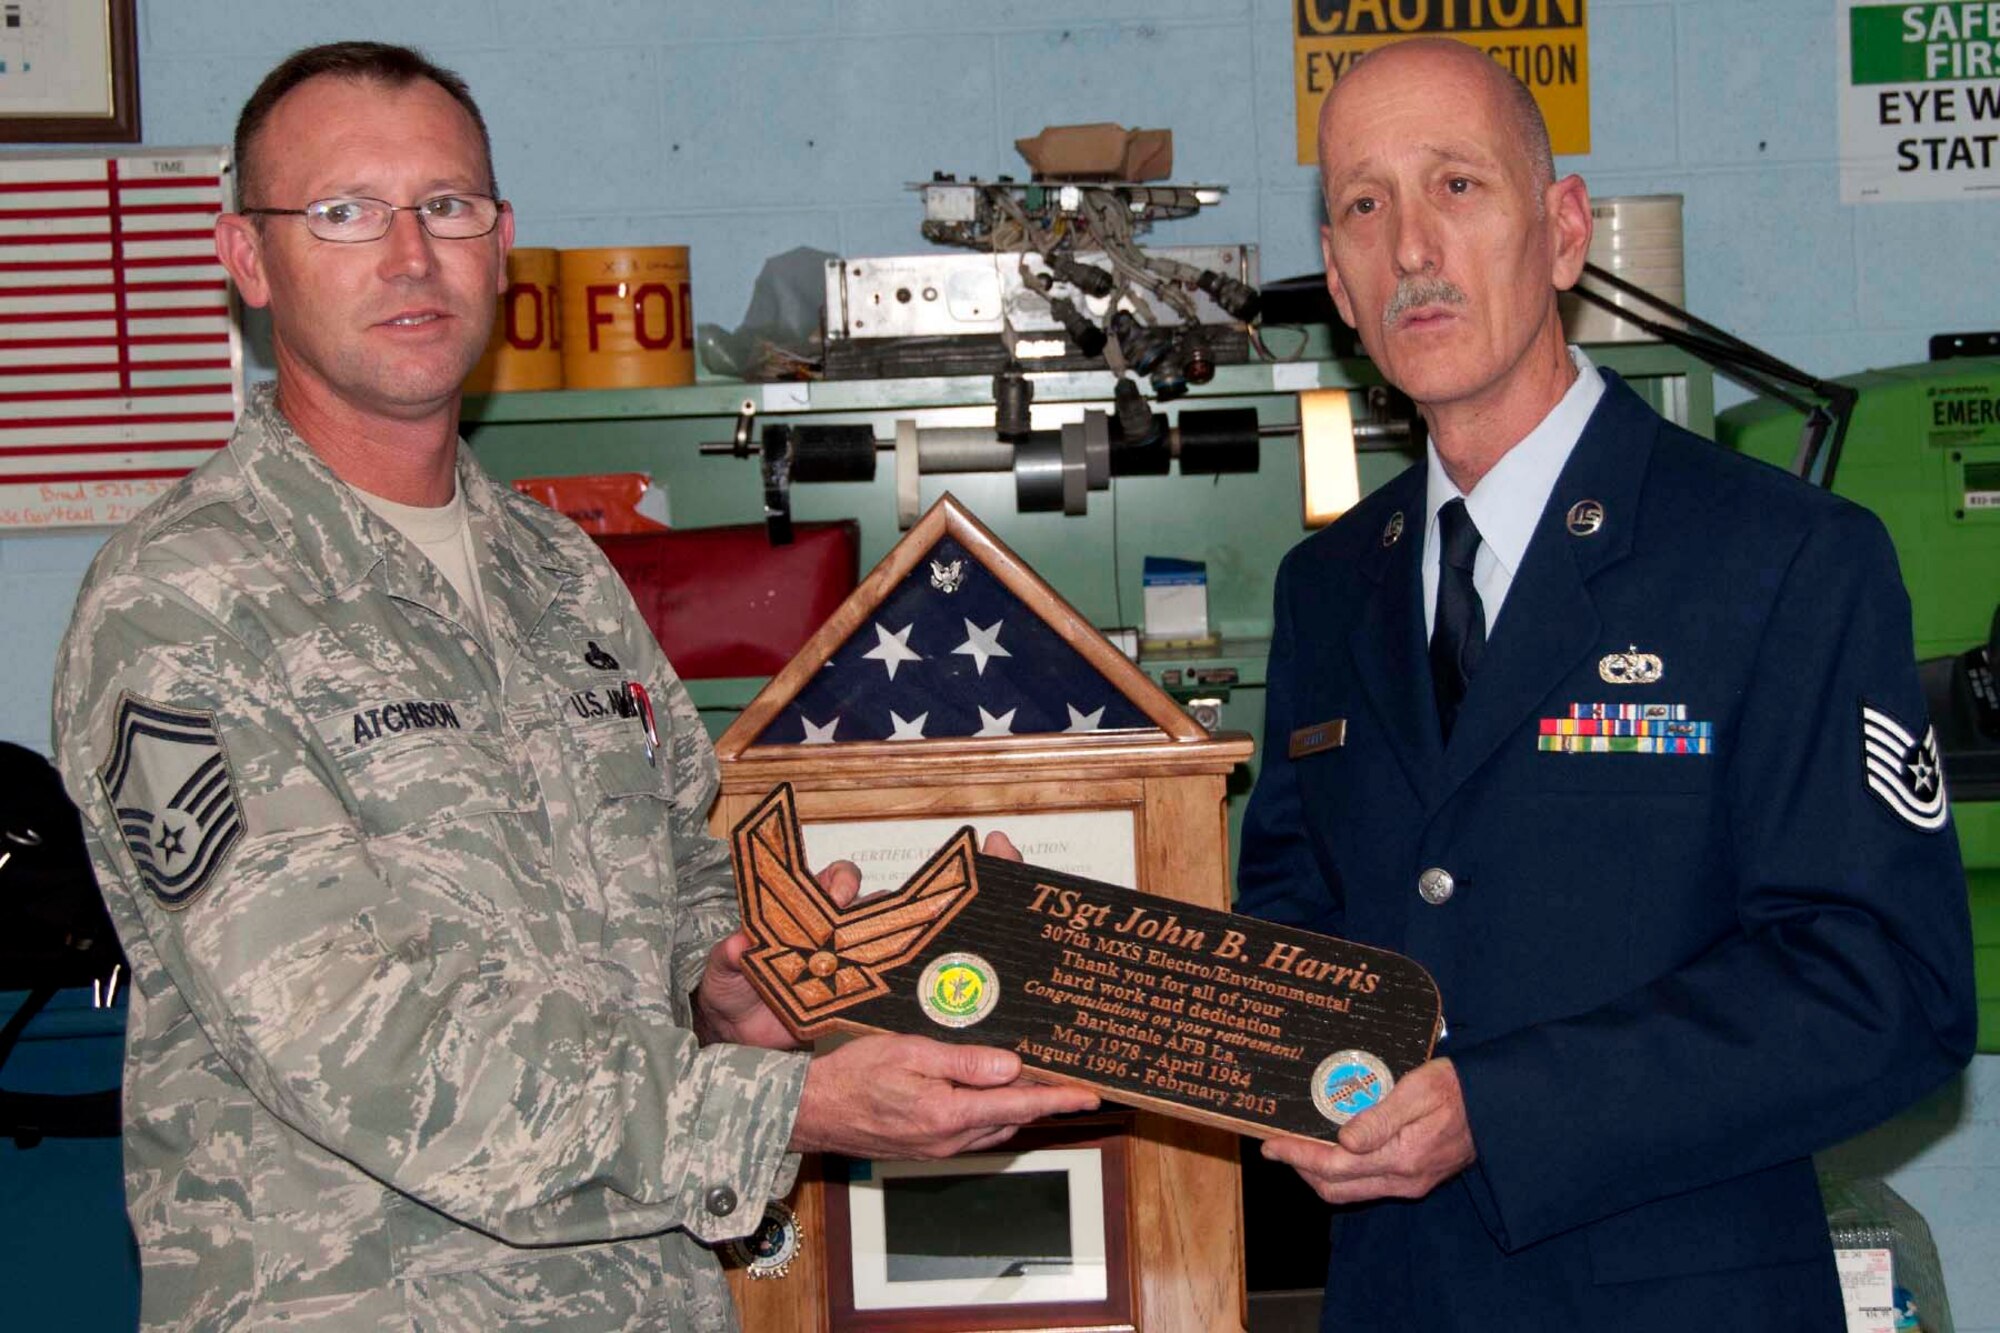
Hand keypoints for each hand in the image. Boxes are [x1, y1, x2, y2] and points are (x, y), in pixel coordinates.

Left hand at [695, 831, 1016, 1048]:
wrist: (740, 1040)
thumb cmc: (731, 994)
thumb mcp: (723, 974)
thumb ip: (728, 957)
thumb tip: (738, 942)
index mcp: (803, 918)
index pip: (836, 884)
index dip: (843, 882)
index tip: (839, 893)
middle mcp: (832, 936)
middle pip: (873, 909)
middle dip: (882, 911)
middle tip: (880, 928)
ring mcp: (849, 968)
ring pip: (886, 946)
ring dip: (896, 949)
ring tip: (905, 958)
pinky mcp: (856, 1002)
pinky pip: (884, 990)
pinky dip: (897, 990)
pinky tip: (908, 996)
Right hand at [790, 1033, 1099, 1157]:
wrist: (813, 1111)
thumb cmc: (853, 1075)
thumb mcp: (910, 1052)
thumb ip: (964, 1062)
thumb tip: (1010, 1067)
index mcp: (947, 1114)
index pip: (1018, 1107)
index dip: (1058, 1099)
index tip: (1090, 1095)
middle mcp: (948, 1139)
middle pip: (1010, 1120)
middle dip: (1040, 1100)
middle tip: (1065, 1076)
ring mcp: (937, 1148)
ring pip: (993, 1128)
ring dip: (1014, 1108)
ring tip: (1032, 1080)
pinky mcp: (926, 1149)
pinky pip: (971, 1132)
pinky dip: (990, 1114)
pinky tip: (988, 1093)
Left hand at [1262, 1058, 1474, 1204]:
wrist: (1499, 1108)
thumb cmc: (1458, 1090)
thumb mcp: (1418, 1091)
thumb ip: (1381, 1117)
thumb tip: (1343, 1140)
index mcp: (1401, 1158)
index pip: (1333, 1166)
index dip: (1296, 1156)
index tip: (1269, 1145)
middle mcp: (1403, 1180)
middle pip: (1335, 1187)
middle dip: (1300, 1167)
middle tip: (1277, 1145)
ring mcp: (1410, 1183)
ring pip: (1350, 1190)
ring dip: (1318, 1172)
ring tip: (1298, 1145)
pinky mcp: (1415, 1178)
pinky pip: (1367, 1184)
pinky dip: (1341, 1171)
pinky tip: (1333, 1148)